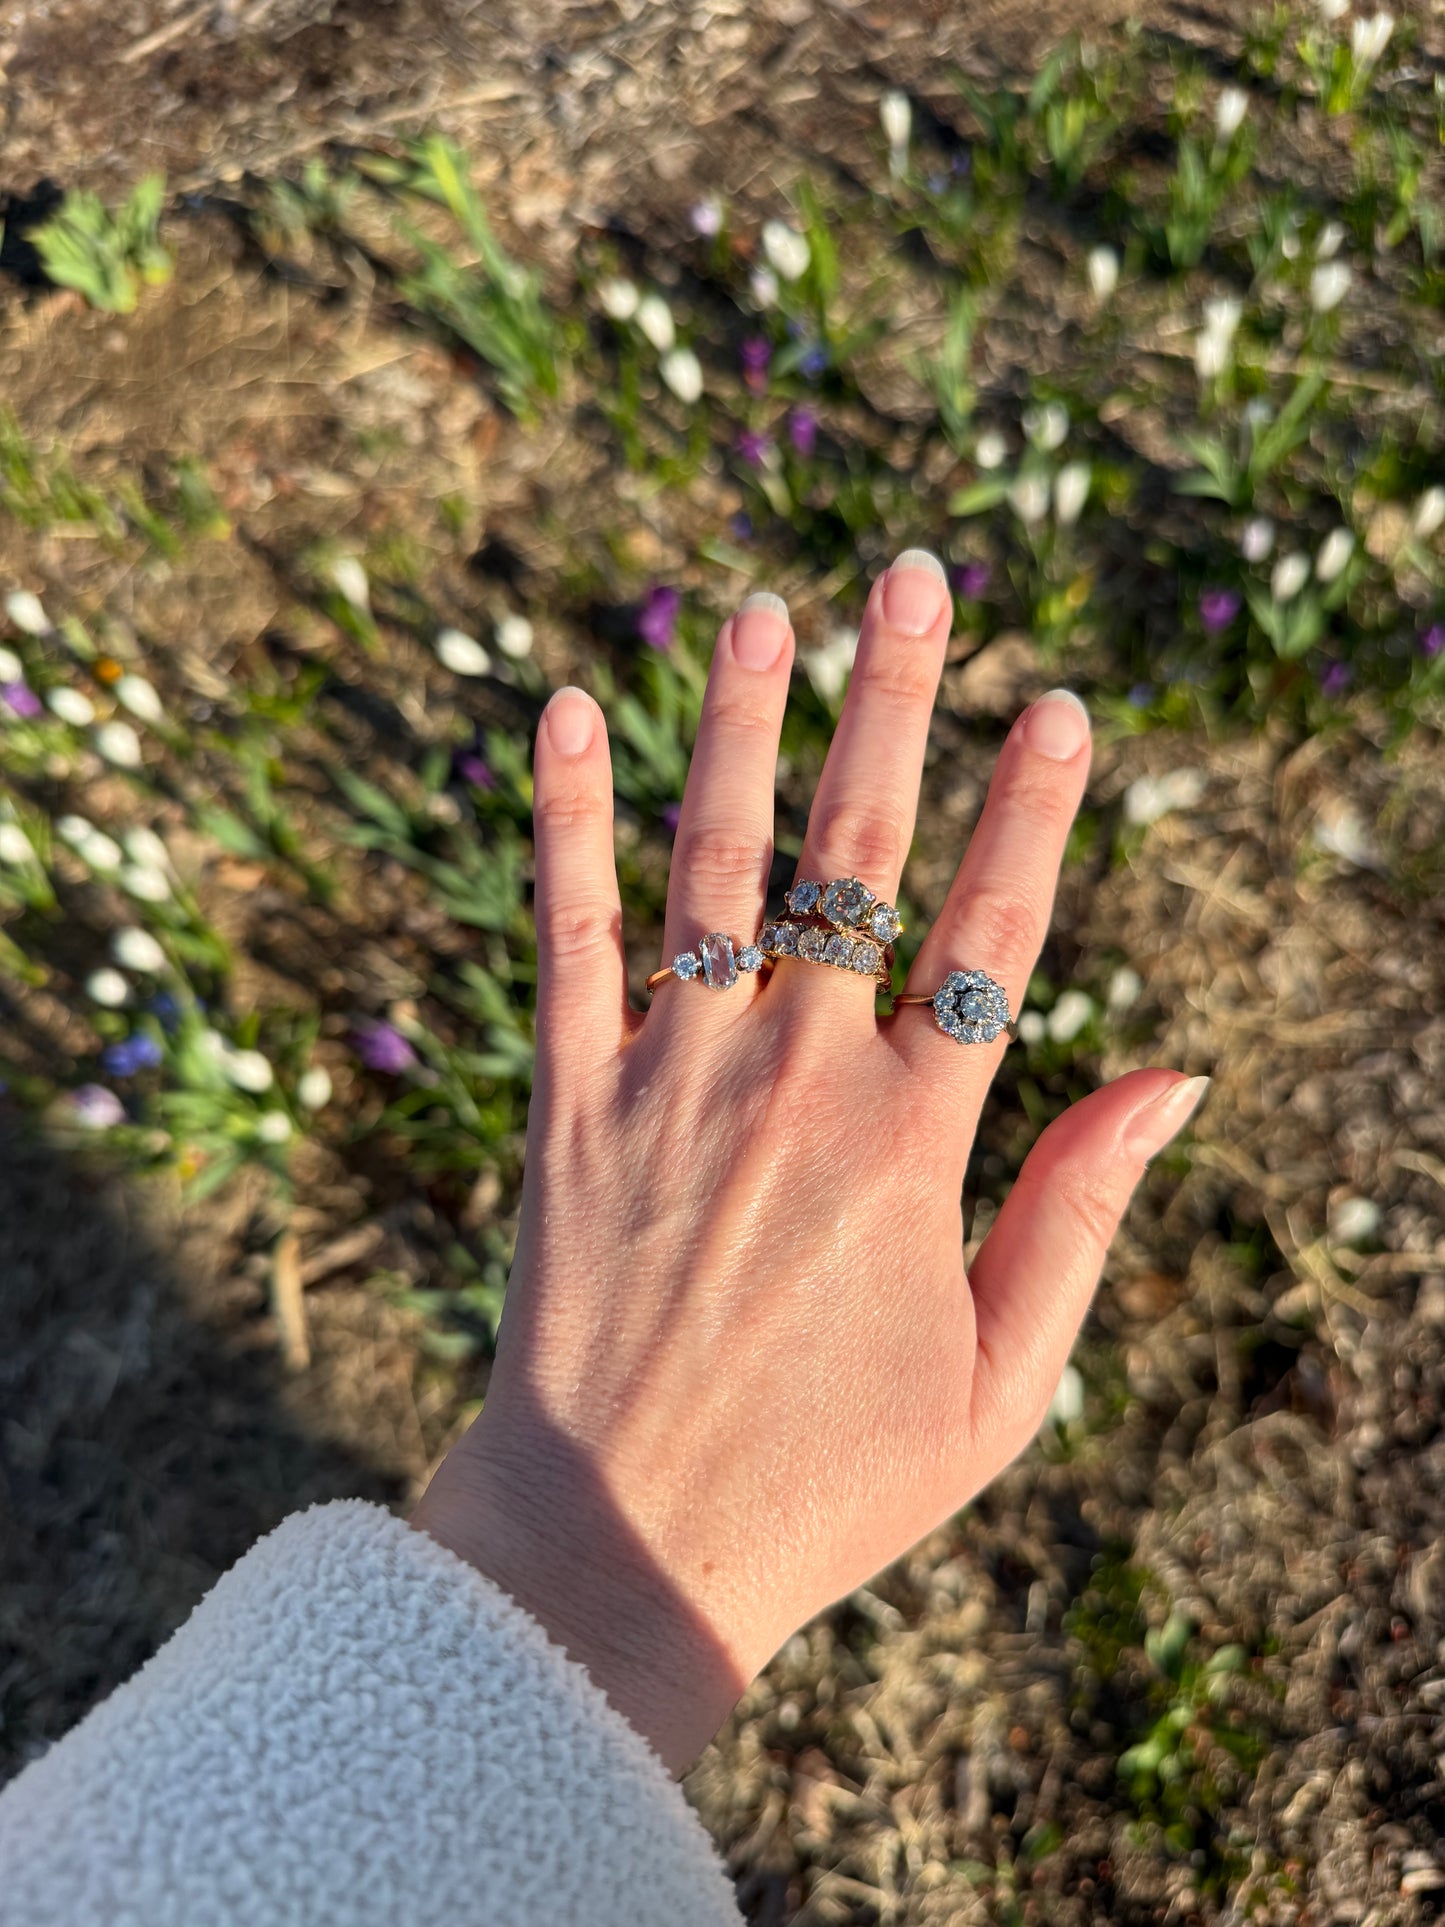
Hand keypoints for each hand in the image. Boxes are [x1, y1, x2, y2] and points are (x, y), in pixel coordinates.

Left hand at [411, 553, 1206, 1772]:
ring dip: (738, 723)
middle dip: (894, 703)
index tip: (1060, 706)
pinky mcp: (565, 1101)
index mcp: (912, 1142)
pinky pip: (565, 932)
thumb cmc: (827, 1479)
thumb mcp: (1003, 1381)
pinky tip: (560, 711)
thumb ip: (1083, 1214)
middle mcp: (792, 1079)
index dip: (1034, 808)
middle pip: (857, 855)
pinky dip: (564, 819)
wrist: (619, 1548)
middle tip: (912, 576)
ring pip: (713, 862)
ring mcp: (668, 1078)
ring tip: (763, 606)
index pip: (997, 933)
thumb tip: (1172, 1073)